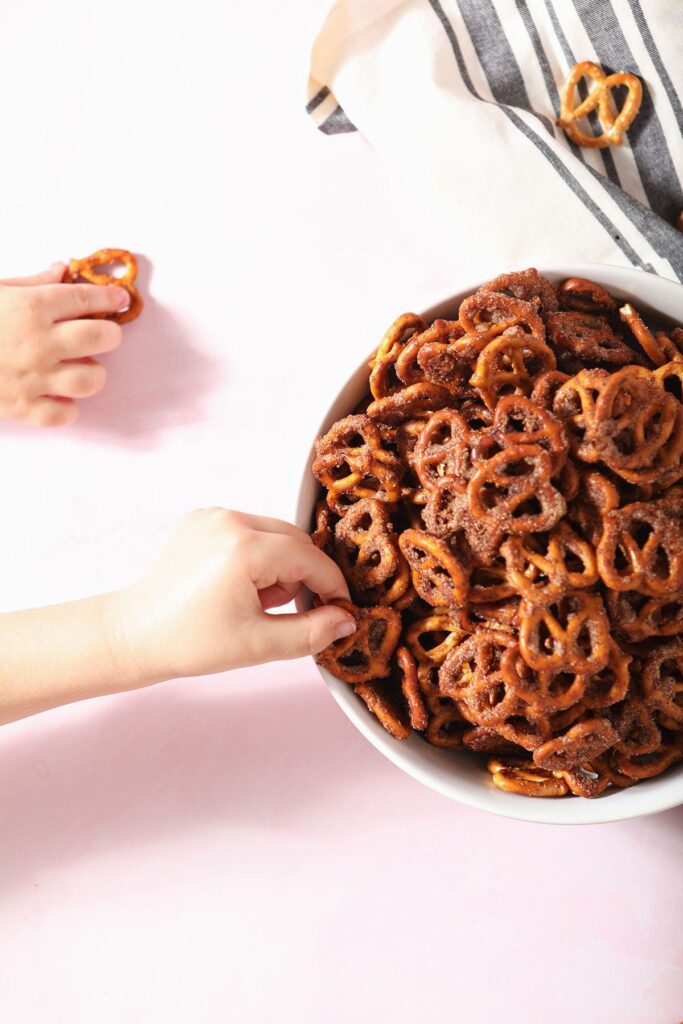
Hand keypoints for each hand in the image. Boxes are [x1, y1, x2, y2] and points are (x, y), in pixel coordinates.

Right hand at [0, 263, 129, 426]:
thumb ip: (32, 282)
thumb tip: (63, 270)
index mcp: (32, 306)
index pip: (88, 299)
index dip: (111, 298)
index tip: (120, 299)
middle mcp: (39, 342)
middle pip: (102, 339)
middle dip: (109, 334)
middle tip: (101, 334)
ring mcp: (33, 377)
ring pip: (92, 379)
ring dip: (92, 372)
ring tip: (79, 366)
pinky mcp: (22, 407)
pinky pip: (64, 415)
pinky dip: (67, 407)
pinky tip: (59, 395)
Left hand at [110, 509, 356, 681]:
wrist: (134, 635)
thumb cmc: (189, 642)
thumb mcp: (259, 645)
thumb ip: (312, 632)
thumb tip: (347, 621)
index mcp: (244, 548)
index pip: (311, 559)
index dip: (332, 587)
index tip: (340, 612)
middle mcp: (229, 520)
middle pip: (296, 541)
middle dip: (300, 577)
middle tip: (281, 612)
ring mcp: (213, 515)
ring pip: (275, 534)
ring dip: (278, 566)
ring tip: (252, 601)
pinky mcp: (202, 519)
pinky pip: (249, 530)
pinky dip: (255, 556)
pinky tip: (235, 586)